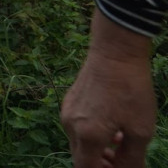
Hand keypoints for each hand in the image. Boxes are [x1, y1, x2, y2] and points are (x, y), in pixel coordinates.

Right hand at [61, 10, 155, 166]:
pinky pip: (77, 126)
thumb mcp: (140, 129)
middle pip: (81, 157)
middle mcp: (71, 126)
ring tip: (120, 145)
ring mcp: (67, 111)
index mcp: (88, 135)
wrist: (114, 52)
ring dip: (96, 150)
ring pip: (78, 142)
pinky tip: (111, 127)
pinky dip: (92, 134)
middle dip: (100, 164)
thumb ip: (132, 158)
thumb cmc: (130, 90)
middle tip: (123, 163)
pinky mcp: (69, 101)